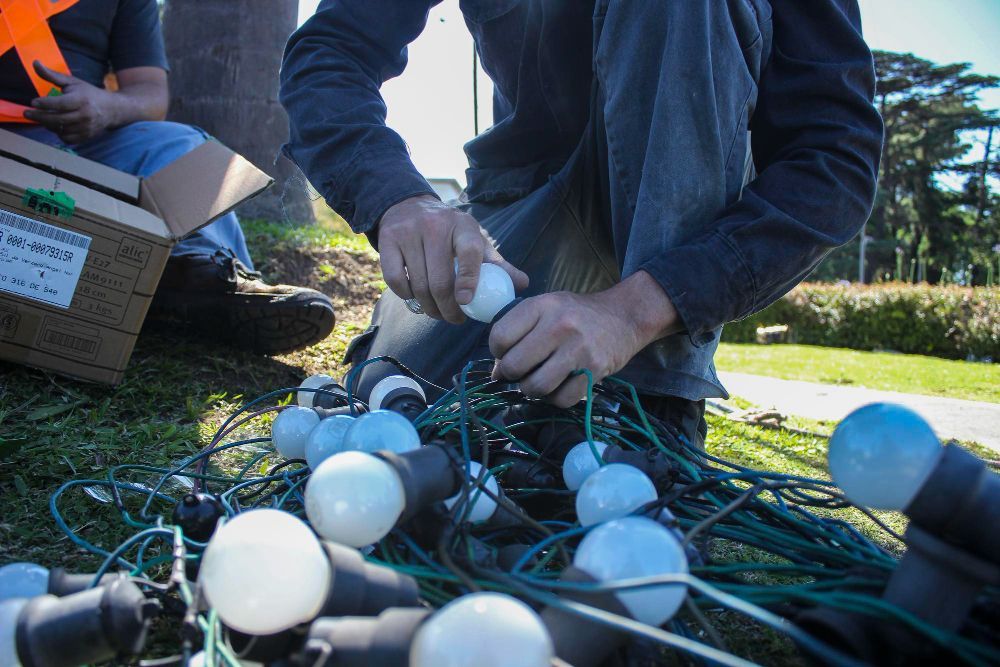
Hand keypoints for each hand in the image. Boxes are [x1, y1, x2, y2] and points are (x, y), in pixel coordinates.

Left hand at [22, 61, 119, 143]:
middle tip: (27, 113)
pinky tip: (55, 125)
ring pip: (60, 129)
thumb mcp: (72, 82)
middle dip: (39, 116)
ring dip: (47, 124)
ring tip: (41, 117)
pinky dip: (58, 132)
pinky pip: (67, 138)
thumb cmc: (89, 93)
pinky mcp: (86, 136)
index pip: (60, 104)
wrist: (112, 109)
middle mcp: (85, 115)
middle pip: (57, 119)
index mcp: (82, 99)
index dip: (44, 104)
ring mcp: (86, 127)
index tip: (33, 102)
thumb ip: (52, 75)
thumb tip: (35, 63)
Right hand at [378, 195, 527, 323]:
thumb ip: (497, 265)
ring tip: (437, 313)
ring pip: (417, 284)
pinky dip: (406, 296)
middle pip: (439, 280)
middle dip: (447, 309)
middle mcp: (434, 226)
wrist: (409, 205)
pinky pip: (395, 280)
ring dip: (428, 308)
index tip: (466, 303)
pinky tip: (415, 297)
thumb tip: (522, 285)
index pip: (470, 254)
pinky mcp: (387, 240)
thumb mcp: (474, 240)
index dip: (469, 281)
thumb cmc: (449, 231)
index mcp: (463, 227)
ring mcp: (408, 232)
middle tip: (455, 319)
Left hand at [489, 271, 680, 406]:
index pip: (500, 337)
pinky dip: (555, 398)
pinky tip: (559, 386)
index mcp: (542, 305)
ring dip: (532, 390)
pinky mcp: (594, 370)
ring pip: (535, 387)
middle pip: (514, 366)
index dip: (497, 352)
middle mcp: (559, 325)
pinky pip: (561, 399)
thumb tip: (495, 373)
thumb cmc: (576, 314)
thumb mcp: (546, 309)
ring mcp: (578, 349)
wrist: (623, 317)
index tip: (507, 353)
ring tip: (539, 380)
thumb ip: (518, 333)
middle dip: (512, 374)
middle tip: (521, 372)